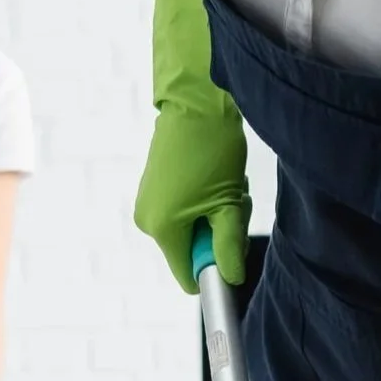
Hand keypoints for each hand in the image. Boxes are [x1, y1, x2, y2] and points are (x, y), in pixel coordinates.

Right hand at [133, 0, 249, 293]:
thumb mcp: (229, 203)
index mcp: (162, 228)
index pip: (188, 276)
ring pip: (192, 229)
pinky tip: (213, 177)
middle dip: (217, 235)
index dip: (214, 268)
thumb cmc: (213, 149)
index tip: (233, 250)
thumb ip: (229, 247)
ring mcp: (148, 201)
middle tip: (231, 203)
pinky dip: (205, 201)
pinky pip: (185, 211)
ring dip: (214, 215)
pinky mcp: (154, 187)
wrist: (196, 102)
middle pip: (191, 251)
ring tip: (223, 186)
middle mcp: (147, 218)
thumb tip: (232, 278)